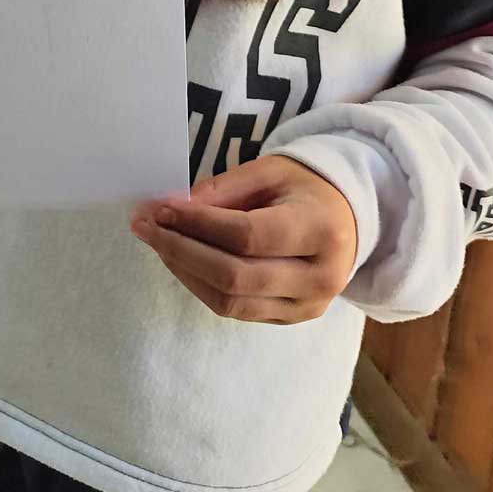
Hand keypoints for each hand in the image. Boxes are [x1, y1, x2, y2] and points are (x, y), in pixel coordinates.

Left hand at [131, 154, 357, 324]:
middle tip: (144, 225)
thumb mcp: (270, 171)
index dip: (199, 225)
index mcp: (321, 231)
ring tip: (157, 241)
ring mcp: (306, 307)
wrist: (348, 221)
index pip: (248, 236)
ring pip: (230, 302)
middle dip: (181, 251)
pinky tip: (181, 260)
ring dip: (184, 271)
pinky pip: (235, 311)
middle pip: (235, 277)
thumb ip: (224, 189)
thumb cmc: (305, 188)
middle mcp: (320, 278)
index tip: (160, 208)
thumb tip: (173, 207)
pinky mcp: (290, 320)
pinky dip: (201, 286)